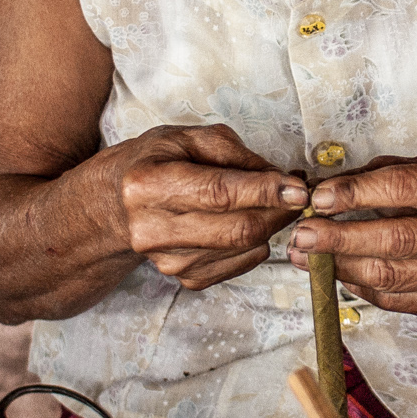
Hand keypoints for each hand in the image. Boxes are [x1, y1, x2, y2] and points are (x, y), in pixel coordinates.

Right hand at [114, 125, 306, 288]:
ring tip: (274, 202)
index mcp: (148, 184)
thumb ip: (234, 153)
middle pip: (237, 228)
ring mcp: (169, 261)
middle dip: (279, 211)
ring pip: (244, 248)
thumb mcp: (187, 138)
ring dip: (272, 225)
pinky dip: (256, 243)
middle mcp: (153, 229)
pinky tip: (249, 222)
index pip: (218, 192)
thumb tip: (279, 179)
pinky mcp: (185, 278)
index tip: (298, 188)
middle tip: (298, 193)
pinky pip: (241, 264)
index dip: (264, 191)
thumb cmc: (156, 163)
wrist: (117, 206)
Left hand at [286, 156, 416, 314]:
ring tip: (305, 256)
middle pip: (397, 240)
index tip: (318, 198)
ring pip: (391, 276)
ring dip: (339, 267)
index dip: (356, 194)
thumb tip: (320, 191)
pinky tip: (336, 271)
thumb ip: (374, 176)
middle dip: (341, 239)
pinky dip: (358, 286)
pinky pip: (394, 299)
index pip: (404, 189)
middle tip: (301, 235)